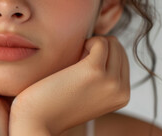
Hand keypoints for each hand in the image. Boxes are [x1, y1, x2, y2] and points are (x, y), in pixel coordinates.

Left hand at [9, 36, 129, 135]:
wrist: (39, 120)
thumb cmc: (57, 103)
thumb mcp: (90, 93)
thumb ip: (104, 78)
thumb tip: (107, 46)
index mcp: (122, 96)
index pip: (122, 59)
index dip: (102, 55)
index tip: (84, 65)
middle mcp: (121, 90)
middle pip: (119, 49)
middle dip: (98, 48)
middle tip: (78, 62)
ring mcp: (111, 81)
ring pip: (112, 43)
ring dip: (92, 45)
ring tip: (75, 61)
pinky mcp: (95, 70)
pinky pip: (100, 42)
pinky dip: (86, 42)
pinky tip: (73, 56)